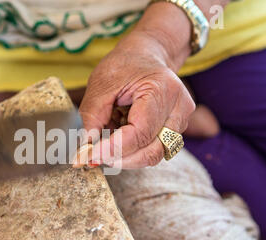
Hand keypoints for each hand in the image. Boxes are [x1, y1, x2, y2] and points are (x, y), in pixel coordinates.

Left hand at [79, 31, 194, 167]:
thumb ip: (92, 117)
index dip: (113, 149)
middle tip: (92, 156)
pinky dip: (133, 151)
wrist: (146, 55)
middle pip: (151, 151)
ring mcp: (181, 120)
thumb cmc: (124, 65)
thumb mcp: (101, 84)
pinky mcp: (177, 129)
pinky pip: (154, 150)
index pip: (140, 132)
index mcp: (162, 89)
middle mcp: (178, 107)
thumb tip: (85, 148)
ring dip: (125, 156)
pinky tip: (119, 138)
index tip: (89, 155)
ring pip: (154, 155)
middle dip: (119, 158)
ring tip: (105, 144)